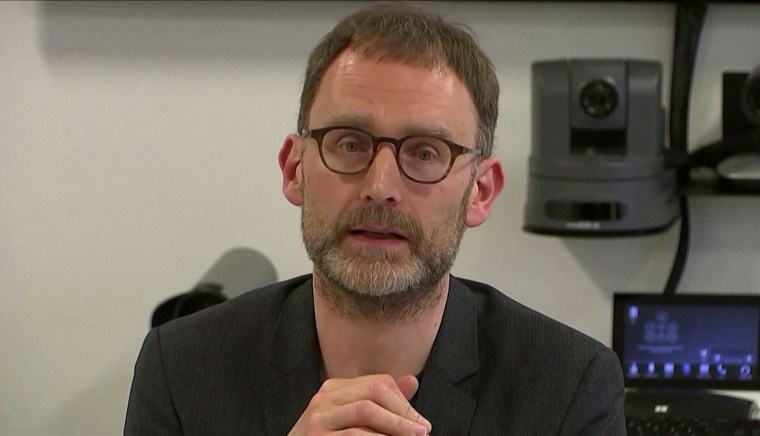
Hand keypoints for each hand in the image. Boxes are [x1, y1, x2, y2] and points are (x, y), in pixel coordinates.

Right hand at [288, 374, 431, 435]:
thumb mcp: (353, 421)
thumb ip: (380, 402)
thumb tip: (412, 381)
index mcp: (335, 389)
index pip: (378, 383)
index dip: (404, 403)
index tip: (422, 423)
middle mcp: (324, 397)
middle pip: (374, 392)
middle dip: (403, 413)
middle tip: (423, 432)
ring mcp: (318, 417)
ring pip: (366, 411)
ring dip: (395, 427)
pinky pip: (355, 435)